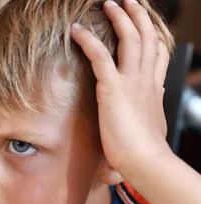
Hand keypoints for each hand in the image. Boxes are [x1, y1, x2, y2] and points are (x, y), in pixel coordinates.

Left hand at [70, 0, 171, 174]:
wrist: (145, 160)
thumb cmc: (142, 154)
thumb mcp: (147, 133)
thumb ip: (143, 123)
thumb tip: (146, 116)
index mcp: (153, 90)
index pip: (157, 55)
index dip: (152, 37)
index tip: (145, 26)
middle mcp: (145, 80)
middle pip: (147, 38)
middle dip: (138, 16)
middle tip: (129, 2)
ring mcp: (131, 81)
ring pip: (129, 38)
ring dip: (119, 17)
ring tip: (108, 3)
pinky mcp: (113, 87)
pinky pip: (99, 56)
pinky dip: (87, 40)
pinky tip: (75, 30)